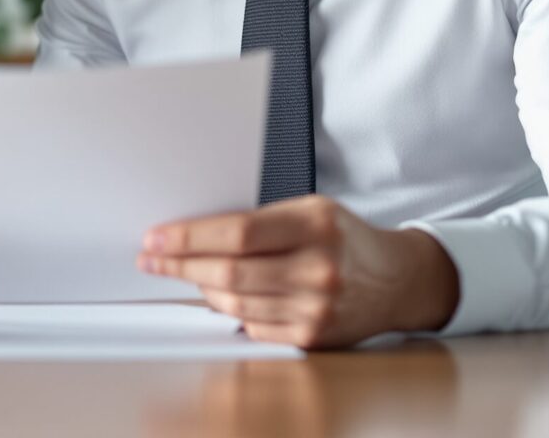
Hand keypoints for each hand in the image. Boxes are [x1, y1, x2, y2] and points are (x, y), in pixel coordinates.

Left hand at [138, 196, 459, 348]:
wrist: (397, 279)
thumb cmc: (344, 238)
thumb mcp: (311, 210)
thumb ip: (260, 221)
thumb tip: (194, 234)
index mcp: (315, 224)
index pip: (236, 233)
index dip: (188, 237)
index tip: (155, 238)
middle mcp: (318, 268)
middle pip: (229, 272)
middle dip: (179, 264)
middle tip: (151, 258)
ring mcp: (316, 308)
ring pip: (235, 303)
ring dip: (200, 287)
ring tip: (181, 272)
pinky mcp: (313, 338)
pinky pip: (253, 326)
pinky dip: (230, 311)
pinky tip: (218, 295)